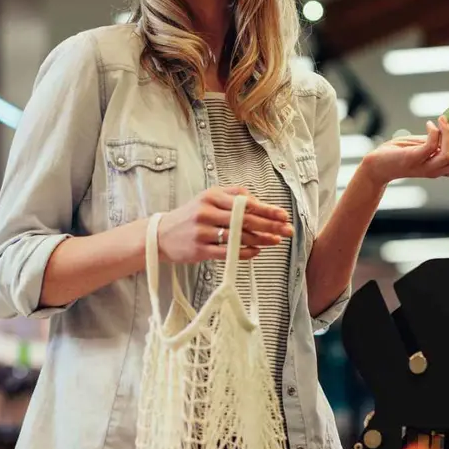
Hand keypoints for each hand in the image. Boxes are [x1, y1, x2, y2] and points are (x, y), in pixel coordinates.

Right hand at [156, 186, 293, 264]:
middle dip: (270, 225)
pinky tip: (257, 251)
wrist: (160, 235)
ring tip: (276, 240)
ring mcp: (202, 232)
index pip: (245, 203)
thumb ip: (233, 196)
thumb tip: (260, 202)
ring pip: (238, 236)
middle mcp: (207, 212)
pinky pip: (228, 252)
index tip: (284, 215)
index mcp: (211, 196)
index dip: (267, 209)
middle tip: (287, 230)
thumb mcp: (208, 198)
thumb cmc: (190, 216)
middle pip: (245, 219)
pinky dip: (245, 252)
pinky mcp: (200, 250)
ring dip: (261, 239)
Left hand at [361, 115, 448, 185]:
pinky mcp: (413, 160)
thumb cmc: (402, 152)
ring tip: (446, 117)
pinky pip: (430, 146)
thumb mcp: (425, 145)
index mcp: (443, 171)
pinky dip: (434, 132)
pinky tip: (431, 123)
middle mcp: (437, 172)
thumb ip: (440, 139)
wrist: (377, 163)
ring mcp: (426, 168)